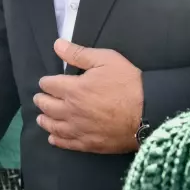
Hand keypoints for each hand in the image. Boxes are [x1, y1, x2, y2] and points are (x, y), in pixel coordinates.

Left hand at [33, 39, 143, 153]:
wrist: (149, 113)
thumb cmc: (128, 83)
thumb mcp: (106, 60)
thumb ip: (79, 53)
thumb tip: (57, 45)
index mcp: (73, 89)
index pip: (49, 85)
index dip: (46, 82)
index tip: (46, 82)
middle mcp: (71, 111)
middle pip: (47, 106)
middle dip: (42, 100)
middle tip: (40, 98)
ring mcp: (79, 130)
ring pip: (53, 126)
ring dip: (45, 120)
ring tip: (41, 117)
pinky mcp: (89, 144)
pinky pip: (66, 144)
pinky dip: (56, 140)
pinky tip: (53, 138)